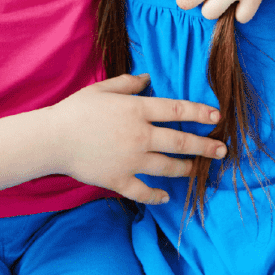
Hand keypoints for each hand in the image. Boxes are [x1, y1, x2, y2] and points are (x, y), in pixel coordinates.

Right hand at [50, 74, 226, 204]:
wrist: (52, 139)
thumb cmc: (75, 110)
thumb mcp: (102, 88)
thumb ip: (128, 83)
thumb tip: (148, 78)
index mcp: (136, 110)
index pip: (176, 110)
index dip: (199, 113)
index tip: (216, 117)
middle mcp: (139, 136)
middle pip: (180, 142)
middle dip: (205, 146)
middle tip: (221, 150)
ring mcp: (131, 160)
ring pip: (168, 167)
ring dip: (186, 169)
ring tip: (197, 169)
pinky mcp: (119, 179)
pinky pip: (144, 191)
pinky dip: (157, 195)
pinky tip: (166, 196)